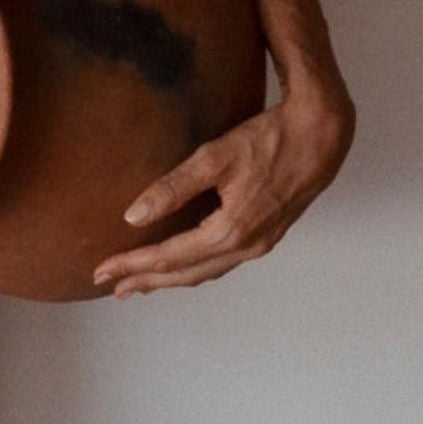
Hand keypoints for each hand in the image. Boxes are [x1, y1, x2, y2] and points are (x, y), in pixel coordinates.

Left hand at [91, 78, 356, 297]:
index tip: (101, 271)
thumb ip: (172, 188)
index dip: (132, 265)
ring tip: (139, 284)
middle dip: (146, 281)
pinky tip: (183, 264)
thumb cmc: (268, 141)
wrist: (321, 137)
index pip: (167, 257)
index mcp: (230, 231)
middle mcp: (246, 246)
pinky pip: (222, 263)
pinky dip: (195, 269)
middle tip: (110, 287)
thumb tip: (132, 216)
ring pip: (205, 272)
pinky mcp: (267, 235)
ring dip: (170, 279)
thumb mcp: (214, 158)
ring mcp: (259, 244)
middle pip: (185, 274)